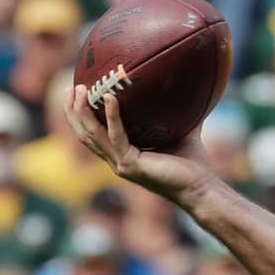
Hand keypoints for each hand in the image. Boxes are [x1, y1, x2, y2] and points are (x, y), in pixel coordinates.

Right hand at [64, 85, 213, 204]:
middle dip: (74, 110)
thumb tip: (185, 88)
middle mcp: (117, 160)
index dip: (81, 115)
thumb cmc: (193, 164)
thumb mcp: (181, 132)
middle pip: (84, 133)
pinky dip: (112, 116)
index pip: (94, 134)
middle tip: (72, 86)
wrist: (202, 188)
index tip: (77, 91)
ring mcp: (121, 165)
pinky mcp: (130, 166)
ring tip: (80, 88)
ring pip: (91, 135)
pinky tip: (110, 98)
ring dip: (82, 111)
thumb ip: (178, 114)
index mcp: (124, 154)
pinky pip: (116, 137)